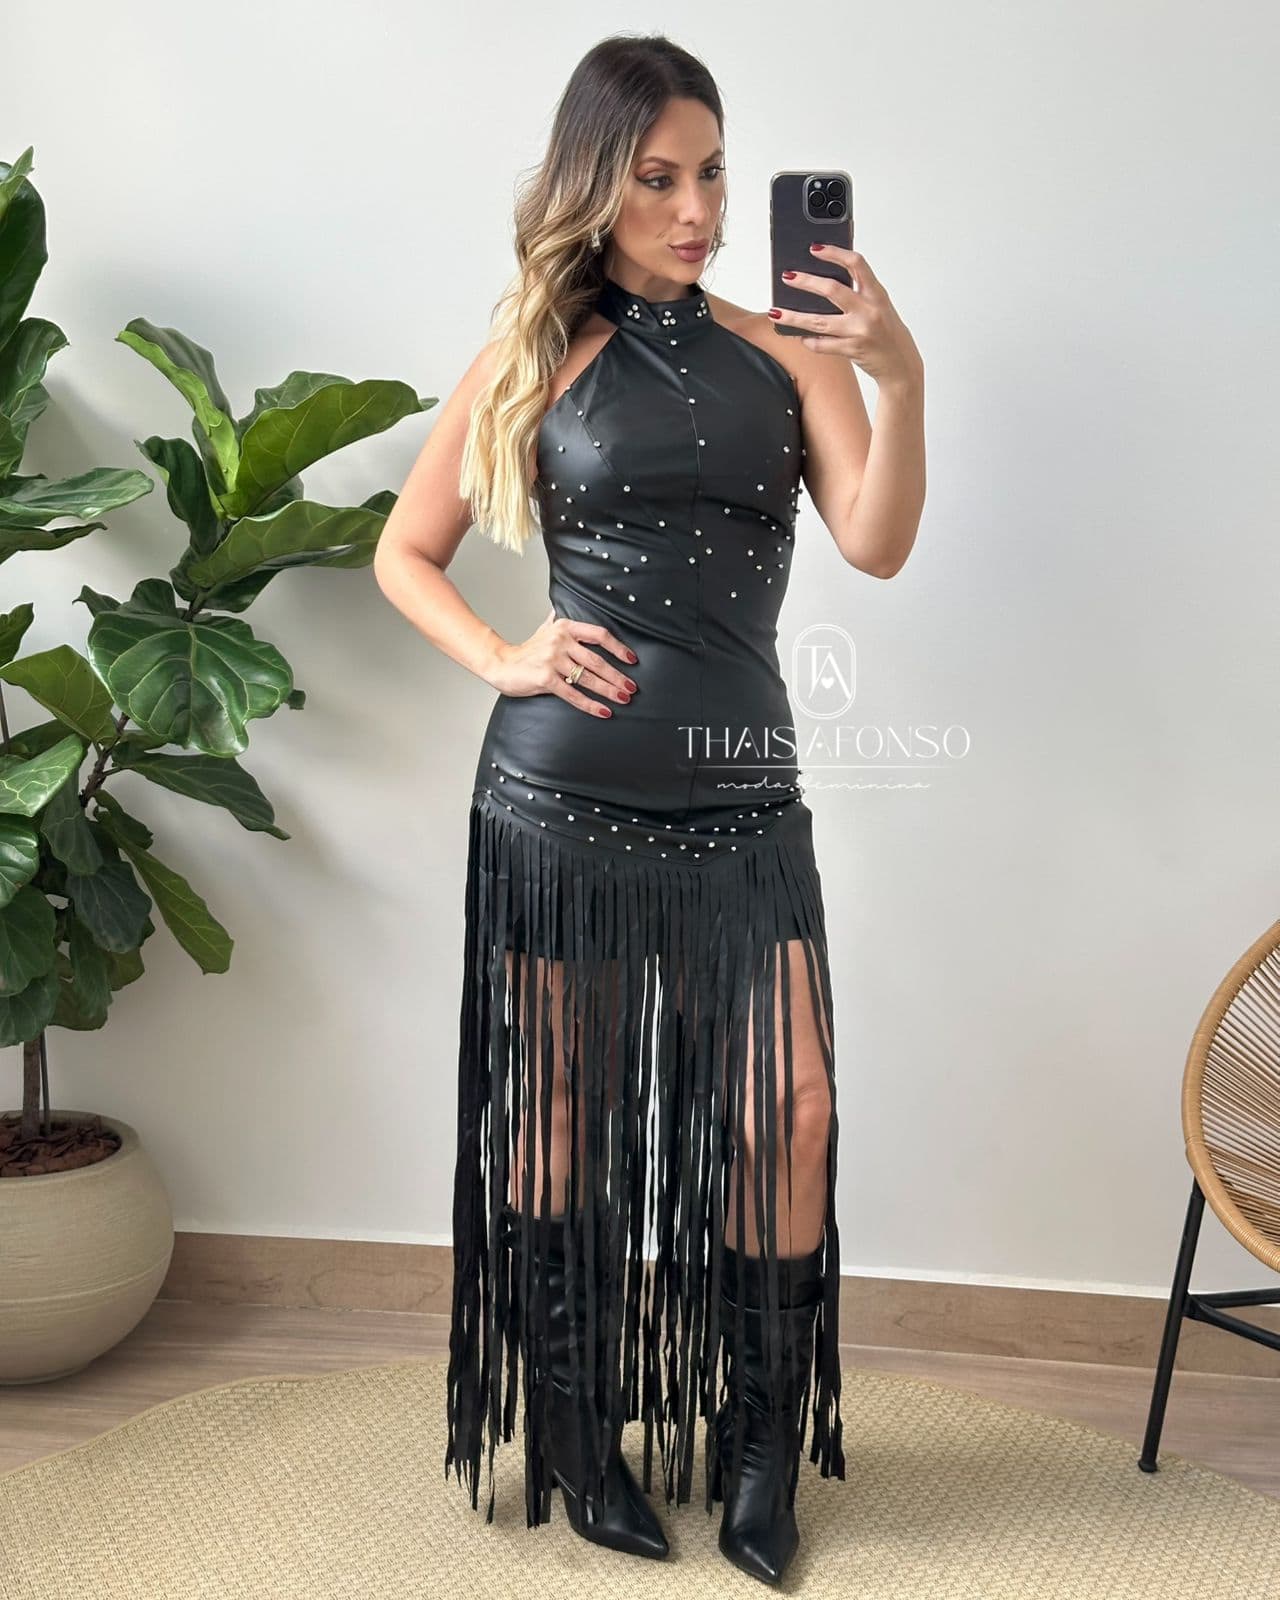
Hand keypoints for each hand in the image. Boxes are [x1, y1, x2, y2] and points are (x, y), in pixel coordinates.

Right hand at [489, 606, 637, 717]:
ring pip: (588, 678)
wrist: (501, 664)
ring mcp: (552, 659)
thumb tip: (565, 604)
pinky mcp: (545, 678)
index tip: (631, 660)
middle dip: (617, 676)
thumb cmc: (527, 651)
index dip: (618, 648)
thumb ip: (558, 620)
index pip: (599, 635)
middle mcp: (560, 641)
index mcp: (564, 627)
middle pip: (597, 660)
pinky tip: (603, 711)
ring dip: (609, 690)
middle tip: (631, 688)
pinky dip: (590, 705)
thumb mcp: (544, 629)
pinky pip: (573, 694)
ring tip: (623, 698)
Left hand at [773, 244, 922, 391]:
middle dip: (806, 282)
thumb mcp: (880, 305)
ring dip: (794, 316)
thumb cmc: (888, 332)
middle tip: (787, 277)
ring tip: (776, 312)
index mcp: (877, 294)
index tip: (815, 248)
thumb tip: (828, 278)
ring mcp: (860, 331)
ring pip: (819, 322)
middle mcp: (869, 310)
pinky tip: (800, 336)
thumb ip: (860, 291)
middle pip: (832, 290)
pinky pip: (823, 345)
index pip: (856, 264)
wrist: (901, 365)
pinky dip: (809, 341)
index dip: (835, 253)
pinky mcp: (852, 350)